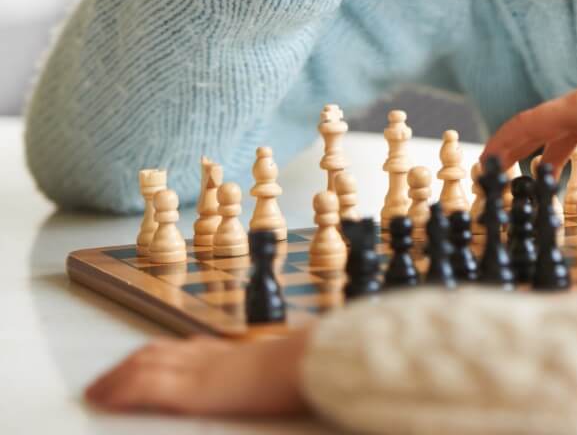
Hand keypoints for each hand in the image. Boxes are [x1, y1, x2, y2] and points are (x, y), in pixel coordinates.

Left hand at [85, 330, 309, 416]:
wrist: (310, 364)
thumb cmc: (305, 369)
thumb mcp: (282, 369)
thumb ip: (266, 371)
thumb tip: (272, 379)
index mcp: (231, 354)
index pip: (185, 348)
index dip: (158, 355)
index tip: (142, 362)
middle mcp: (210, 356)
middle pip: (157, 352)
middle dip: (127, 365)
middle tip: (105, 380)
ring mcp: (199, 370)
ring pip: (145, 364)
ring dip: (115, 377)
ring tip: (97, 391)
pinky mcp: (192, 390)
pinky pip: (145, 386)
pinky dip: (120, 390)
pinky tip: (104, 399)